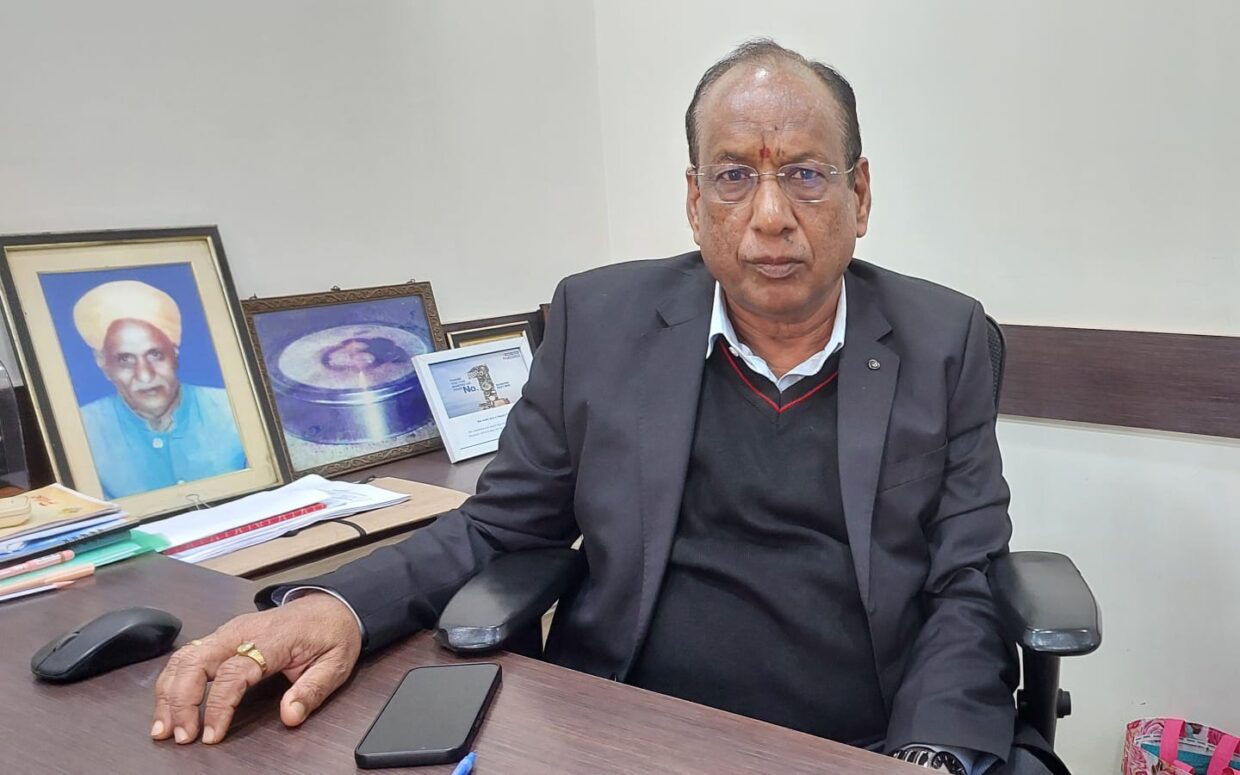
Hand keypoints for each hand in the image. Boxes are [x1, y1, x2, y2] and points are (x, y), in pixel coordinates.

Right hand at [151, 591, 362, 744]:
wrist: (332, 606)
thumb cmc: (330, 634)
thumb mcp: (334, 665)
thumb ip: (312, 691)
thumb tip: (290, 716)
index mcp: (271, 639)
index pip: (234, 673)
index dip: (218, 706)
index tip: (210, 734)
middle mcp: (243, 632)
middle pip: (197, 661)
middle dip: (181, 700)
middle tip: (180, 736)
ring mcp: (229, 631)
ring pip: (186, 657)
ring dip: (169, 692)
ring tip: (163, 727)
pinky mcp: (224, 635)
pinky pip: (189, 655)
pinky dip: (173, 680)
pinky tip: (167, 704)